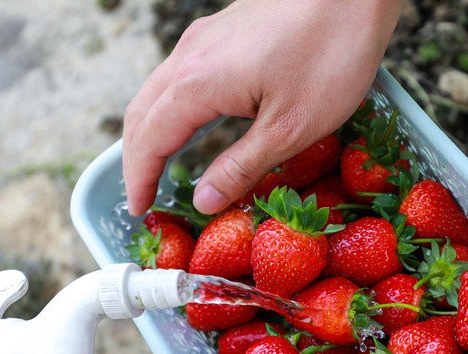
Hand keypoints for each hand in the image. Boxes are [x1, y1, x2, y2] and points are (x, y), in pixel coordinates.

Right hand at [122, 0, 402, 215]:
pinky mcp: (225, 31)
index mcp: (197, 83)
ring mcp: (206, 38)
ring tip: (159, 166)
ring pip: (157, 90)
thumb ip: (241, 167)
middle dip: (137, 157)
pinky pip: (180, 74)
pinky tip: (191, 122)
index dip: (141, 178)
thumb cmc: (331, 54)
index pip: (150, 140)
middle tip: (143, 194)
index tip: (138, 209)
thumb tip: (203, 201)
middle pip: (142, 113)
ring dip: (151, 131)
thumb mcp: (289, 128)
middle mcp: (190, 55)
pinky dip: (171, 107)